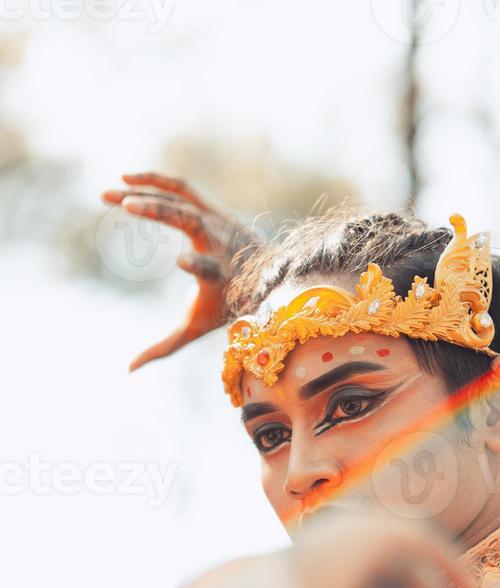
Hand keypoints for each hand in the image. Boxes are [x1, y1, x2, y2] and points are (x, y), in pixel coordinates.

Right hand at [102, 172, 261, 369]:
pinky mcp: (209, 206)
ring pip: (181, 200)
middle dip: (161, 212)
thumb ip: (162, 348)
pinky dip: (155, 180)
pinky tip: (124, 180)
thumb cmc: (223, 306)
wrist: (263, 275)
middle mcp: (219, 245)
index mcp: (218, 277)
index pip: (210, 270)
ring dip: (146, 193)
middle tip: (126, 206)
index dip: (198, 265)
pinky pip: (180, 187)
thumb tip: (127, 369)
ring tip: (108, 194)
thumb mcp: (193, 329)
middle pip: (191, 222)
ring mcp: (216, 221)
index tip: (182, 261)